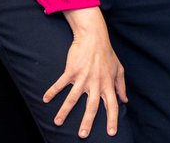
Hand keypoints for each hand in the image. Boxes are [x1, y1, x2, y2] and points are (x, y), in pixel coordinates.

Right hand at [46, 8, 127, 137]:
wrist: (94, 36)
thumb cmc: (107, 53)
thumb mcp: (119, 69)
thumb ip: (121, 86)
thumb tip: (125, 100)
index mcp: (108, 84)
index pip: (113, 105)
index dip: (113, 120)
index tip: (111, 133)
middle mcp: (96, 83)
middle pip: (92, 106)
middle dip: (87, 122)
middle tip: (82, 135)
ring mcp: (83, 77)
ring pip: (73, 98)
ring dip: (64, 111)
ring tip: (57, 122)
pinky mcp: (72, 70)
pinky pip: (60, 83)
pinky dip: (52, 91)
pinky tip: (45, 99)